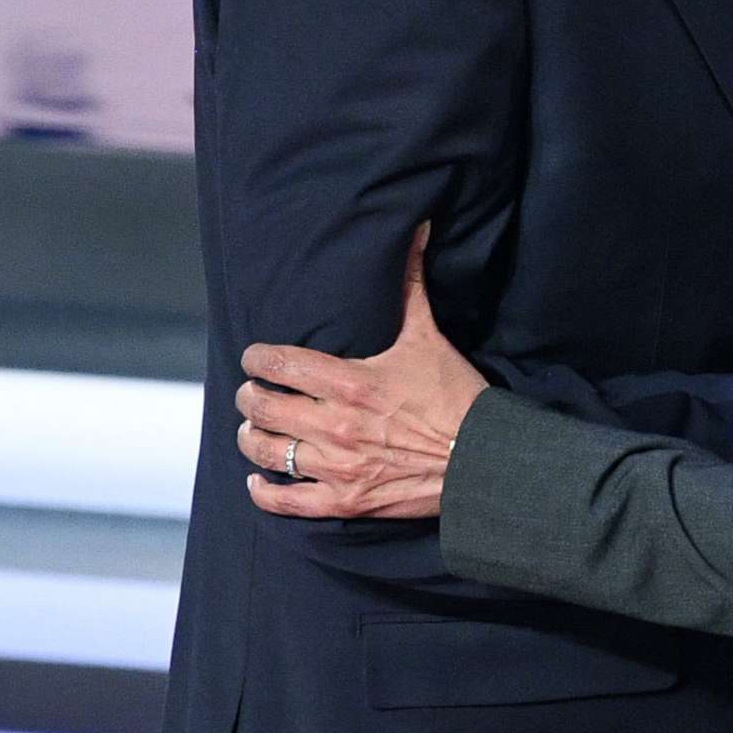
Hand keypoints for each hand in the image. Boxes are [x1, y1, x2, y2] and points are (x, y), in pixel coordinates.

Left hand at [235, 224, 485, 520]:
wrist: (483, 458)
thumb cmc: (455, 395)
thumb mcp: (429, 337)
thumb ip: (411, 286)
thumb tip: (417, 231)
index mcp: (350, 381)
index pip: (280, 363)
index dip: (257, 358)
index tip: (254, 357)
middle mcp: (335, 424)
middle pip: (262, 407)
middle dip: (249, 396)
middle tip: (252, 392)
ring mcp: (337, 466)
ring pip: (266, 452)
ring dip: (252, 438)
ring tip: (254, 429)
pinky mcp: (344, 501)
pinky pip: (285, 501)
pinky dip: (265, 491)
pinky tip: (260, 480)